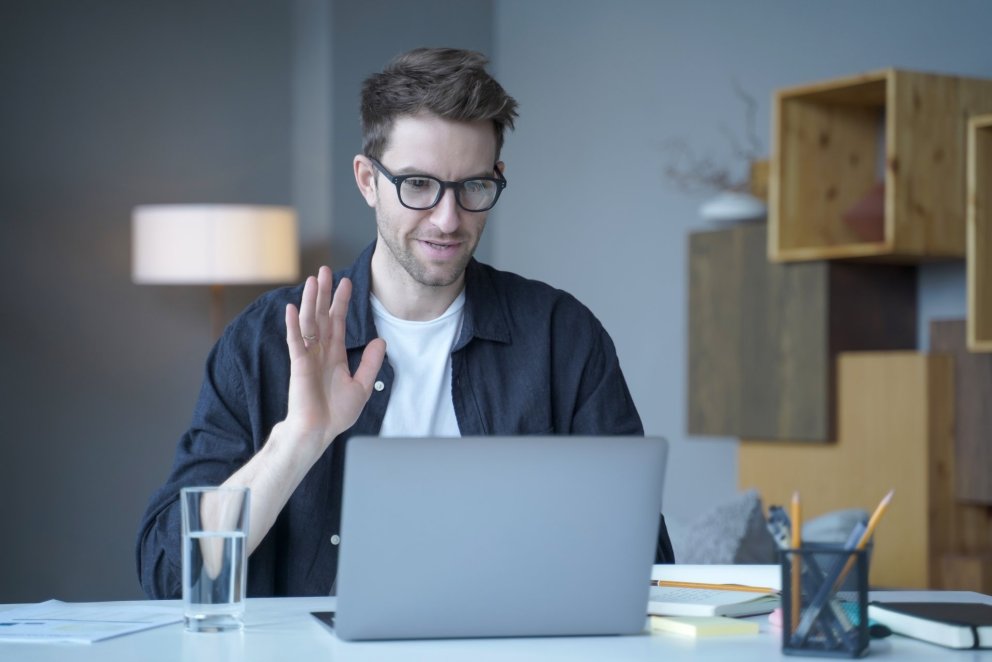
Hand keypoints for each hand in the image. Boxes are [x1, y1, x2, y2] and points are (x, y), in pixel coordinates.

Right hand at [283, 266, 385, 451]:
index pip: (338, 322)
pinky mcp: (298, 365)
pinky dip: (293, 325)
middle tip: (325, 270)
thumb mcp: (362, 386)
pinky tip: (291, 308)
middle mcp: (320, 352)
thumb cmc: (335, 414)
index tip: (346, 283)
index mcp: (334, 355)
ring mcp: (308, 357)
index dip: (341, 302)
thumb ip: (371, 363)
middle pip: (322, 316)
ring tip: (312, 280)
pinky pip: (295, 341)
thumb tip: (381, 340)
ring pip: (309, 323)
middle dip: (324, 293)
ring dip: (310, 301)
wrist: (318, 432)